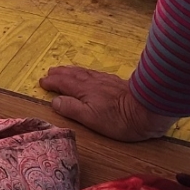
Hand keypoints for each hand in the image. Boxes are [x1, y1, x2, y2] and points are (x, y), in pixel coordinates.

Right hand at [39, 65, 175, 141]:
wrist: (147, 108)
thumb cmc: (119, 118)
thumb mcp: (91, 119)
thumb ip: (72, 109)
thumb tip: (55, 101)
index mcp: (84, 90)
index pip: (63, 84)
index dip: (52, 83)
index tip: (42, 82)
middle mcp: (92, 81)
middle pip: (72, 74)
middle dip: (59, 74)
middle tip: (49, 73)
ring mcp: (104, 80)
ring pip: (83, 72)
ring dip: (70, 71)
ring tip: (63, 70)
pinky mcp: (115, 82)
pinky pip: (93, 73)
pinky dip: (84, 72)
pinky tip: (88, 75)